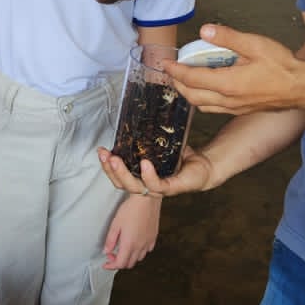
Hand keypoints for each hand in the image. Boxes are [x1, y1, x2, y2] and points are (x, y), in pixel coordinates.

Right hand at [99, 142, 216, 198]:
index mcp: (141, 178)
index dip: (107, 167)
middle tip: (105, 156)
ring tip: (116, 159)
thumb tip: (136, 114)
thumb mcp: (160, 146)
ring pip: (136, 187)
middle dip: (110, 170)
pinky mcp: (172, 188)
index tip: (100, 151)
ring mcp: (159, 189)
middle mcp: (147, 186)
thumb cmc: (180, 158)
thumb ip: (147, 138)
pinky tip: (144, 164)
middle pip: (122, 185)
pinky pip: (157, 184)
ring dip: (124, 174)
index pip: (119, 177)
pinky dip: (149, 176)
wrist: (204, 166)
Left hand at [103, 194, 161, 269]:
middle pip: (129, 264)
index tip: (106, 263)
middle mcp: (140, 246)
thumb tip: (106, 251)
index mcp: (129, 244)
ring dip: (130, 258)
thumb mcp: (115, 224)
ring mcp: (148, 242)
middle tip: (112, 254)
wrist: (147, 199)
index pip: (120, 264)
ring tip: (124, 249)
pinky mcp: (153, 237)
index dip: (111, 266)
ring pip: (138, 258)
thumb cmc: (131, 209)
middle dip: (119, 262)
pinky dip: (140, 252)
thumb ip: (110, 240)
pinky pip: (147, 250)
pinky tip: (136, 244)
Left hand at [168, 24, 304, 115]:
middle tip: (171, 72)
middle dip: (177, 84)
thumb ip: (228, 38)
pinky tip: (207, 89)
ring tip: (184, 80)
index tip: (165, 63)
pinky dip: (202, 100)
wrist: (301, 87)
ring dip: (189, 94)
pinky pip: (214, 108)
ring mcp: (234, 108)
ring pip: (202, 105)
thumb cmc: (282, 67)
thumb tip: (205, 31)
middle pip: (192, 96)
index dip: (175, 70)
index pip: (192, 78)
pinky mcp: (241, 110)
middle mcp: (228, 100)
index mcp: (228, 84)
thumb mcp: (255, 44)